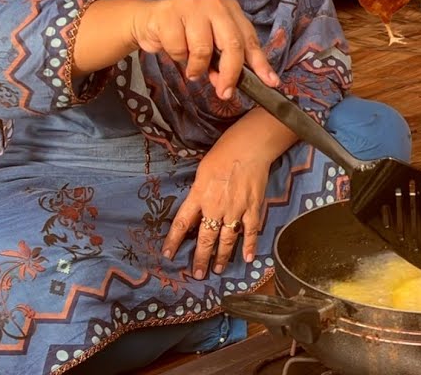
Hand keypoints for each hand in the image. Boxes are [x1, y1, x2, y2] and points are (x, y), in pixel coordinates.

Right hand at [129, 0, 277, 97]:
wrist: (147, 21)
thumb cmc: (182, 33)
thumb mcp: (209, 45)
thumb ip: (223, 60)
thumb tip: (230, 85)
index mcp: (229, 9)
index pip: (249, 39)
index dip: (260, 64)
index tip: (270, 83)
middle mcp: (214, 3)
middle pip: (232, 44)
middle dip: (230, 73)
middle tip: (224, 92)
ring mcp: (192, 5)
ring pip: (203, 49)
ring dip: (196, 67)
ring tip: (190, 68)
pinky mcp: (169, 13)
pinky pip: (179, 48)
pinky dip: (176, 57)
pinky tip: (173, 49)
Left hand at [162, 147, 268, 277]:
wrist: (249, 147)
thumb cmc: (223, 153)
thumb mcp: (202, 172)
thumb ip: (198, 193)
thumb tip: (195, 211)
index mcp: (199, 196)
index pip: (182, 223)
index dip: (174, 241)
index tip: (168, 255)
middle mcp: (215, 207)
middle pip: (205, 238)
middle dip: (200, 258)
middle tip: (197, 274)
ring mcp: (236, 210)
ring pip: (227, 239)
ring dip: (221, 256)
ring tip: (217, 269)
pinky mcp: (253, 209)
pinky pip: (250, 231)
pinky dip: (249, 245)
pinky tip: (247, 258)